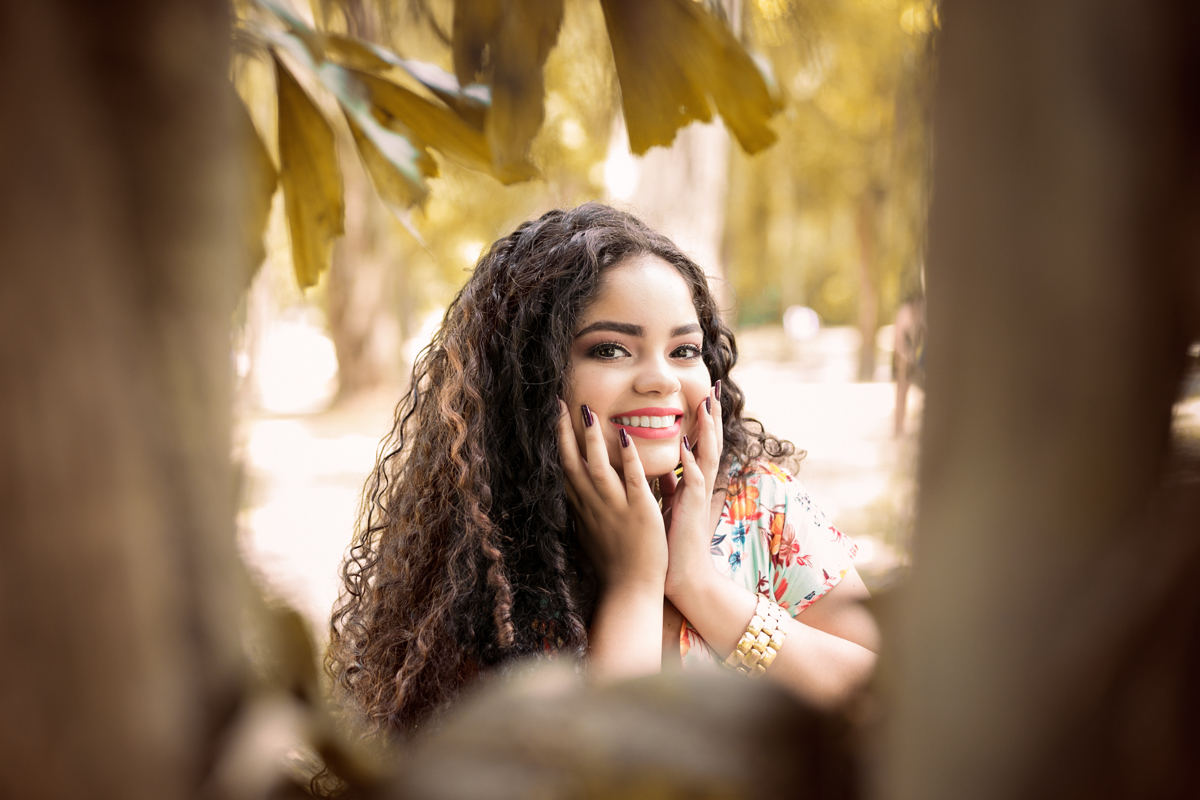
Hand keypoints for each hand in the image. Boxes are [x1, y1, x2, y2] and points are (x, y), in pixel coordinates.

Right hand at [557, 400, 667, 588]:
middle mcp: (594, 505)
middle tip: (557, 404)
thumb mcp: (590, 533)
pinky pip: (633, 480)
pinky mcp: (640, 512)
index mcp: (583, 508)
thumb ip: (584, 509)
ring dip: (591, 439)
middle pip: (573, 462)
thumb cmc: (613, 564)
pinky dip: (629, 459)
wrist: (630, 589)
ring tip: (586, 411)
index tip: (550, 419)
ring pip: (598, 467)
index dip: (556, 443)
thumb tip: (574, 494)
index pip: (564, 469)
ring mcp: (615, 507)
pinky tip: (626, 437)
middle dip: (564, 432)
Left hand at [661, 383, 723, 601]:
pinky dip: (689, 462)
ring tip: (707, 405)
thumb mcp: (668, 508)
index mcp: (691, 484)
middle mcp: (698, 486)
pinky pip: (692, 481)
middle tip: (714, 388)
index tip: (704, 395)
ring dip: (707, 431)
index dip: (703, 421)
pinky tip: (684, 445)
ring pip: (707, 456)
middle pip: (710, 444)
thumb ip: (668, 488)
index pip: (700, 445)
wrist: (681, 577)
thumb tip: (664, 472)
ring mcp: (697, 497)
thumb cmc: (673, 544)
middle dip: (712, 416)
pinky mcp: (690, 510)